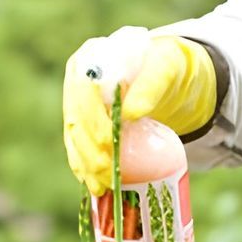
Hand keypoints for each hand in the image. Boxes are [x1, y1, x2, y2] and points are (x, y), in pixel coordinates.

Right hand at [62, 29, 217, 193]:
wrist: (166, 73)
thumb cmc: (166, 65)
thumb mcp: (167, 67)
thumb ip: (151, 85)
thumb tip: (130, 113)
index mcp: (92, 56)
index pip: (84, 91)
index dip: (93, 119)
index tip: (109, 143)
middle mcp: (78, 79)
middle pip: (75, 117)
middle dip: (89, 148)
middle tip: (107, 172)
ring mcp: (78, 101)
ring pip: (73, 136)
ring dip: (85, 163)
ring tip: (100, 186)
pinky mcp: (84, 121)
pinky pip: (78, 145)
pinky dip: (83, 166)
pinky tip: (92, 183)